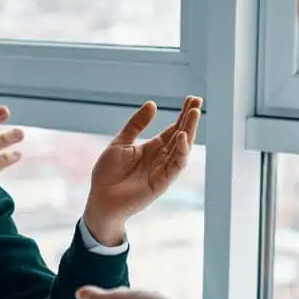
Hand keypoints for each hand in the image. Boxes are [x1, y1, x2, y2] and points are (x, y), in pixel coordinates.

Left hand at [83, 96, 201, 243]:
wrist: (100, 199)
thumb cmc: (107, 174)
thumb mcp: (120, 142)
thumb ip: (136, 125)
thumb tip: (153, 104)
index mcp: (152, 148)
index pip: (173, 129)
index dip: (183, 115)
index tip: (192, 99)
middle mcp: (161, 158)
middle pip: (181, 136)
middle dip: (190, 120)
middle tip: (198, 102)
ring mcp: (162, 171)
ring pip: (182, 149)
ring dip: (189, 132)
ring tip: (194, 114)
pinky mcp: (161, 183)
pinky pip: (176, 166)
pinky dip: (181, 152)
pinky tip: (181, 137)